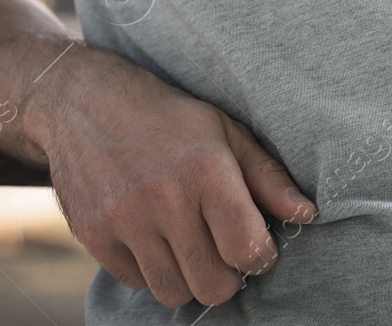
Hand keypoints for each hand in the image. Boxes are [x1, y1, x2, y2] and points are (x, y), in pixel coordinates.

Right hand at [37, 47, 316, 307]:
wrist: (84, 100)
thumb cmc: (168, 117)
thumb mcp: (225, 131)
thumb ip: (268, 178)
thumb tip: (307, 215)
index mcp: (205, 170)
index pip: (247, 251)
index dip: (259, 256)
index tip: (254, 243)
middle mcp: (163, 199)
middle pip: (212, 285)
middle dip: (227, 274)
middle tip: (223, 249)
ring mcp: (124, 220)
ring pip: (173, 292)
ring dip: (188, 276)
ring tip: (189, 243)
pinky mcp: (94, 234)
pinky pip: (136, 281)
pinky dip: (150, 268)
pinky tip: (153, 234)